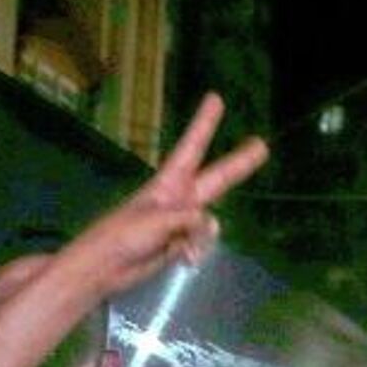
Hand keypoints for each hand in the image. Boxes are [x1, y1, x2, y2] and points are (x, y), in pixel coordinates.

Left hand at [77, 95, 268, 297]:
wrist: (104, 268)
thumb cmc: (122, 235)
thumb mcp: (157, 219)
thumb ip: (190, 218)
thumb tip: (211, 224)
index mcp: (169, 183)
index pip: (192, 147)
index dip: (204, 124)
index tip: (215, 98)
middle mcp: (179, 198)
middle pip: (217, 178)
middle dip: (239, 164)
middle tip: (262, 145)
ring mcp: (181, 223)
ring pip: (209, 221)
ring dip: (202, 235)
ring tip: (182, 247)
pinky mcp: (179, 245)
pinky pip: (201, 244)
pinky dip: (195, 252)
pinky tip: (183, 260)